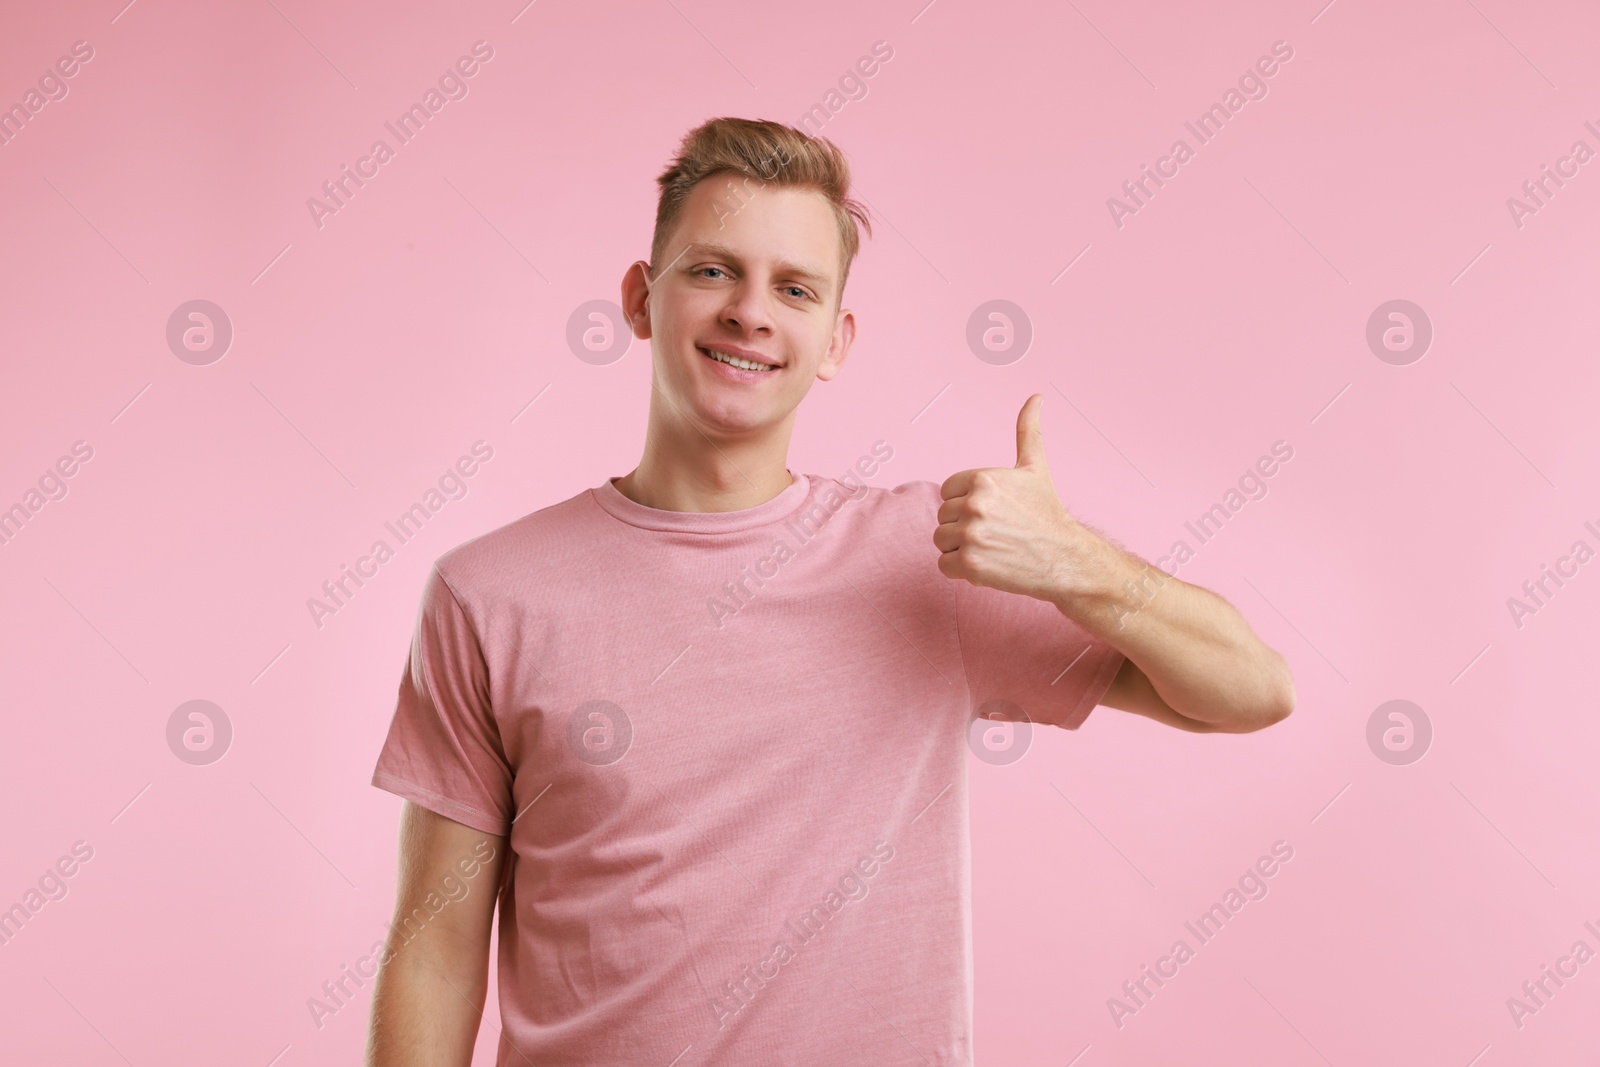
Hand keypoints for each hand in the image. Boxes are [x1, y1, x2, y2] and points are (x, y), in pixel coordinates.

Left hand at [934, 394, 1112, 603]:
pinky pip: (943, 565)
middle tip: (997, 531)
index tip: (994, 511)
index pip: (947, 491)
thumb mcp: (1035, 468)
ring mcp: (970, 536)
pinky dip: (961, 570)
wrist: (1065, 558)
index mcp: (982, 479)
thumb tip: (1036, 397)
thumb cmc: (1047, 513)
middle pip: (942, 516)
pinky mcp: (969, 565)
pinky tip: (988, 564)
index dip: (967, 502)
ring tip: (993, 547)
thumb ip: (1027, 432)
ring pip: (941, 540)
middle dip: (964, 526)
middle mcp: (973, 505)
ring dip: (961, 548)